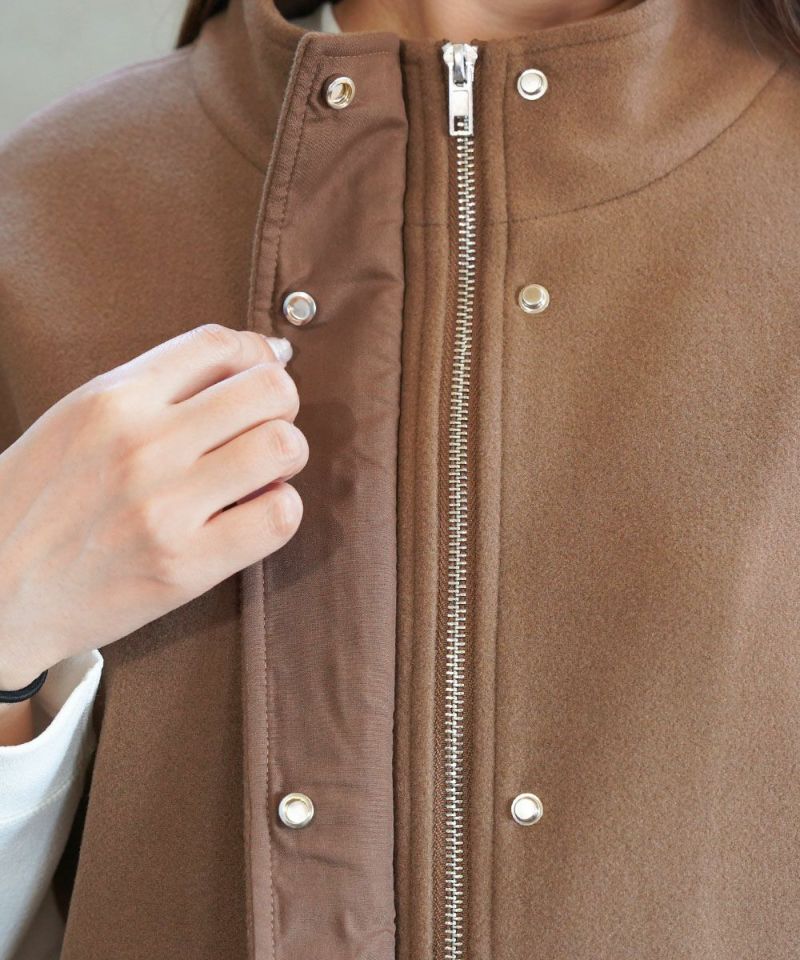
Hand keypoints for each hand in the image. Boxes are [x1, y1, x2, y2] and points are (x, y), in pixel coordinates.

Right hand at [0, 324, 305, 689]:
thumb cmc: (41, 500)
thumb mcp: (81, 418)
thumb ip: (159, 384)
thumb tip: (257, 352)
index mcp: (114, 398)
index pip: (221, 343)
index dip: (256, 356)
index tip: (255, 379)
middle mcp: (143, 444)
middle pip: (268, 388)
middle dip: (281, 405)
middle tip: (263, 428)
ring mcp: (165, 506)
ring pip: (283, 446)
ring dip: (285, 457)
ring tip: (259, 475)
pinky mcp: (185, 566)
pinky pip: (278, 516)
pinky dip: (280, 509)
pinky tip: (254, 514)